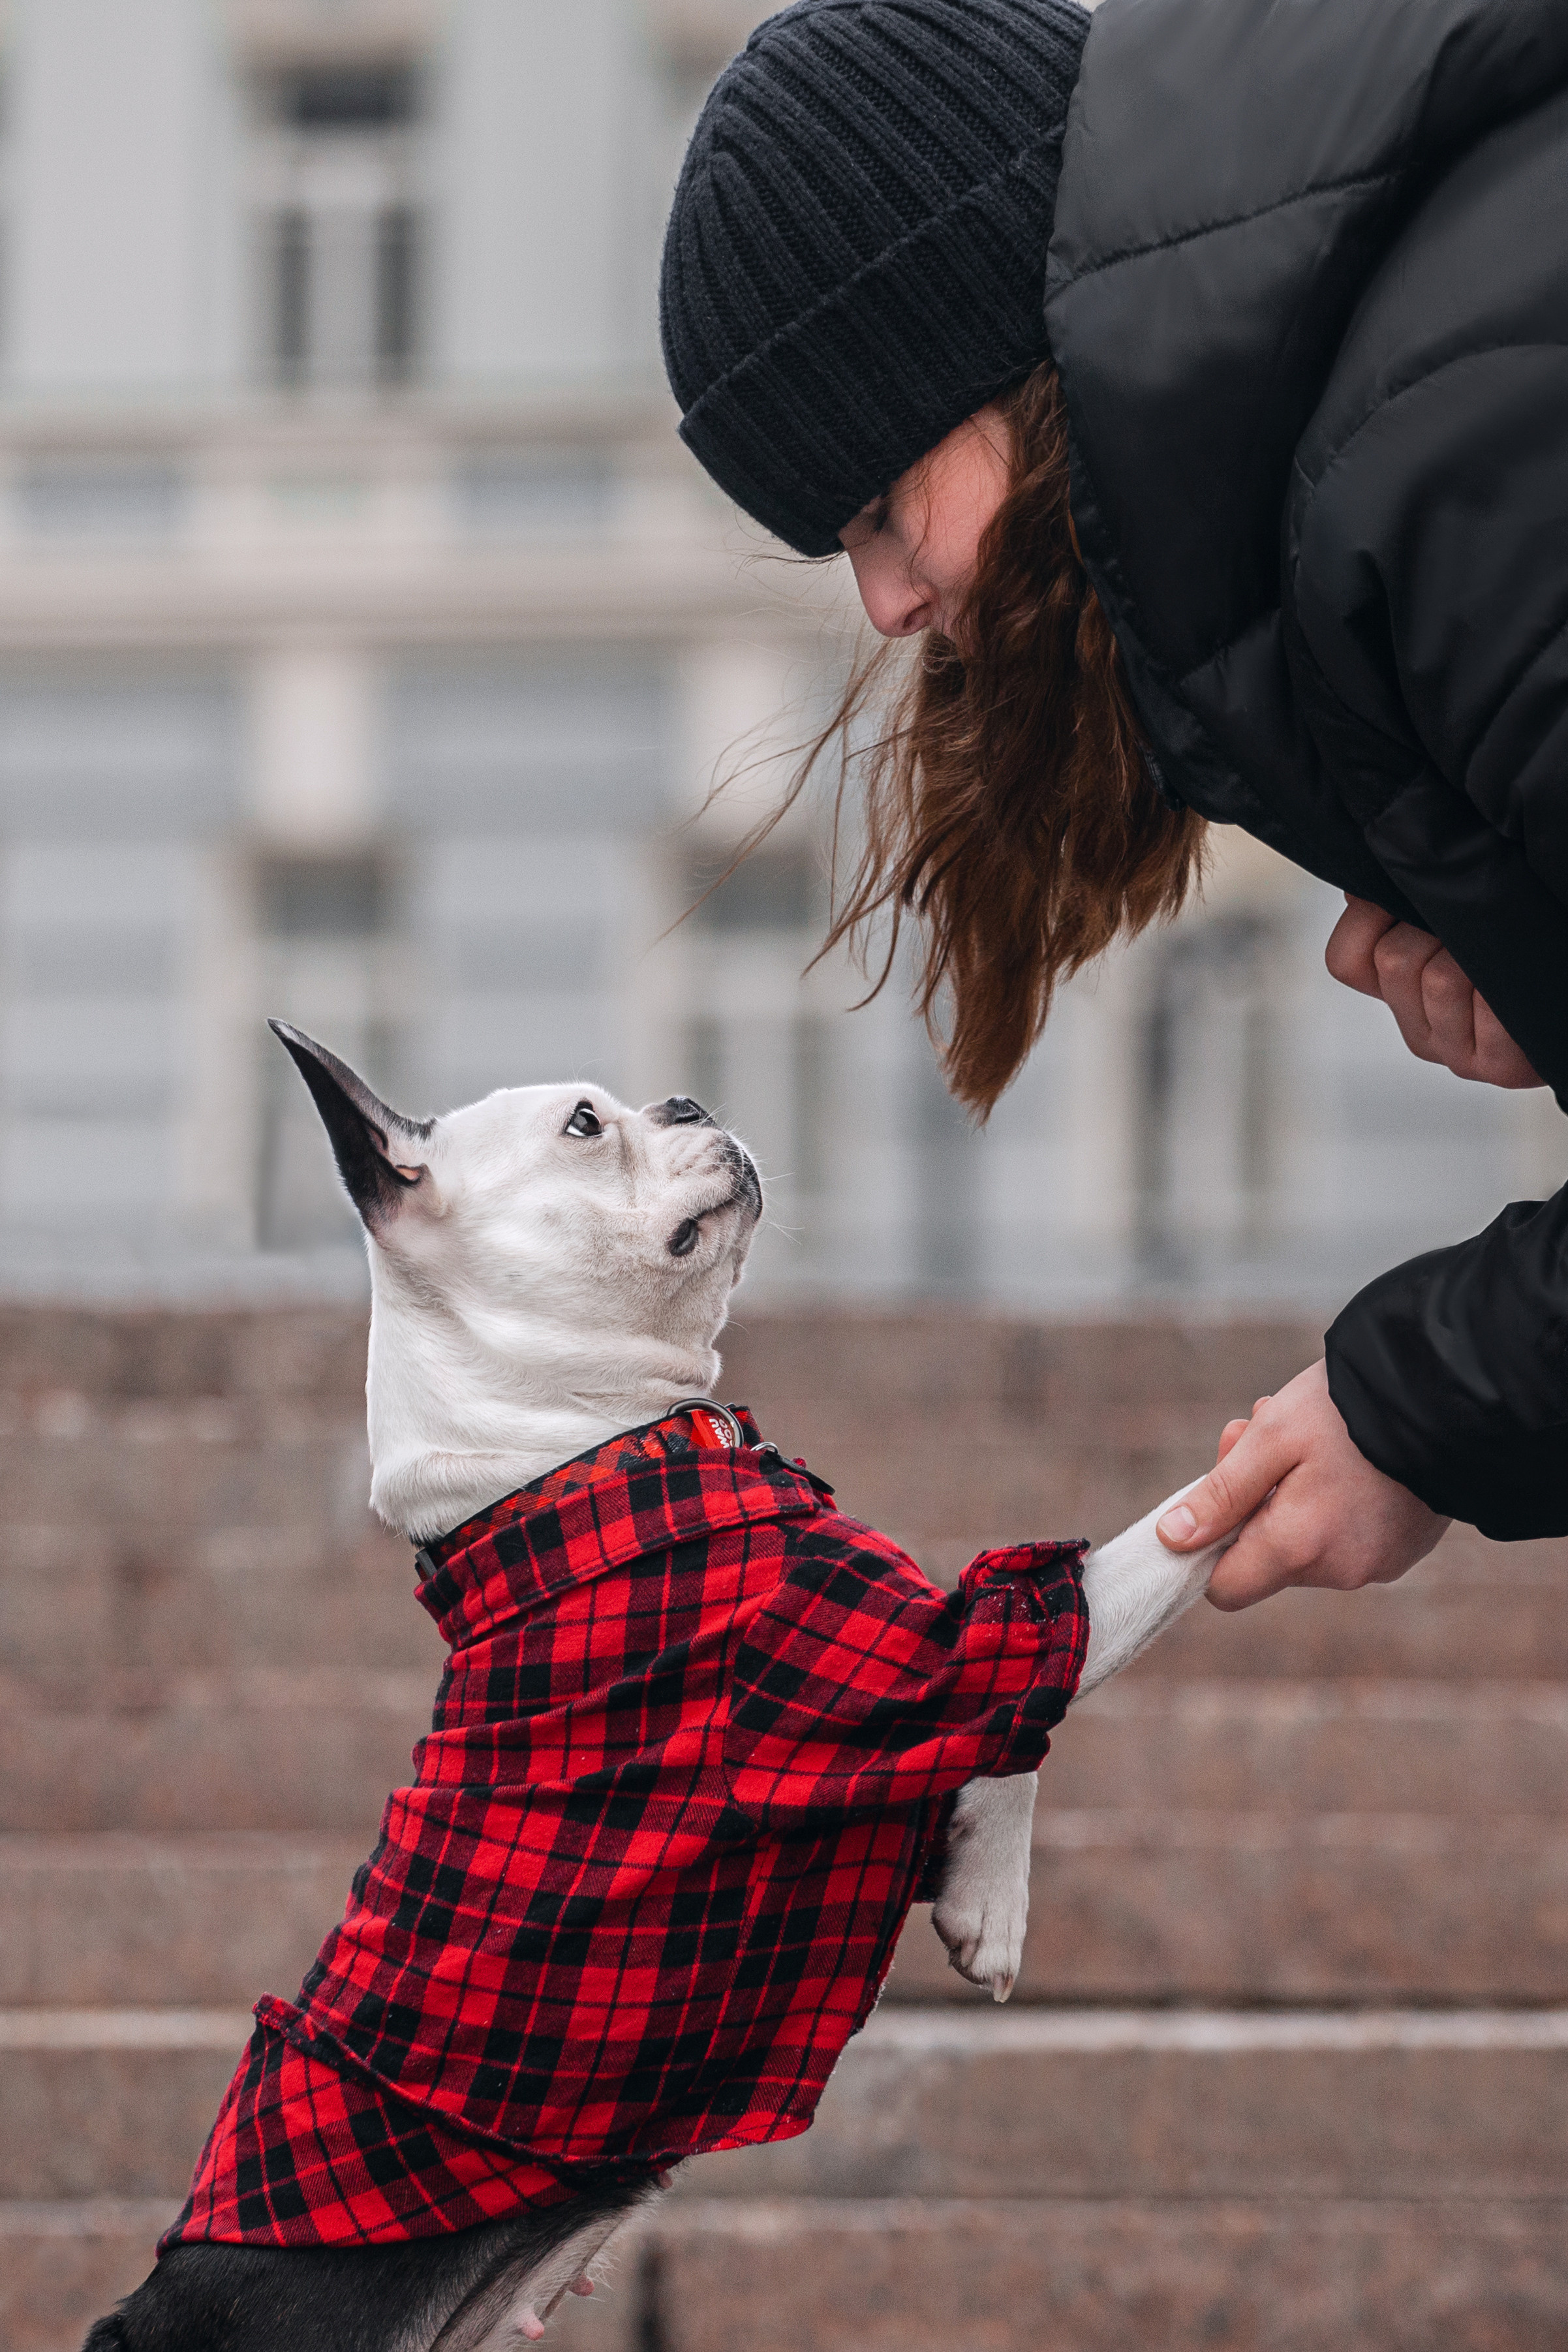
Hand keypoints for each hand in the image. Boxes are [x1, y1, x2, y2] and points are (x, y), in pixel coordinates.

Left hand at [1155, 1360, 1448, 1610]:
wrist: (1444, 1395)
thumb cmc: (1348, 1410)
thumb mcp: (1271, 1439)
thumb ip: (1220, 1495)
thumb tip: (1172, 1540)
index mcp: (1299, 1549)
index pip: (1226, 1589)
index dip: (1211, 1546)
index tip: (1221, 1494)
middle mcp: (1339, 1570)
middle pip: (1266, 1557)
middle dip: (1255, 1500)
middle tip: (1262, 1431)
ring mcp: (1378, 1563)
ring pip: (1306, 1543)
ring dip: (1293, 1495)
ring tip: (1313, 1436)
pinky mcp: (1403, 1549)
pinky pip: (1347, 1537)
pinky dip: (1335, 1503)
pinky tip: (1350, 1455)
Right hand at [1325, 895, 1541, 1087]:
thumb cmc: (1526, 949)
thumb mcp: (1459, 922)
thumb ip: (1404, 903)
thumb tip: (1359, 887)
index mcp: (1404, 998)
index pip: (1346, 960)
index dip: (1371, 918)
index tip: (1412, 901)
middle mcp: (1424, 1034)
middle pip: (1394, 961)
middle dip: (1439, 929)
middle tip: (1479, 931)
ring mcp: (1458, 1057)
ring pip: (1437, 978)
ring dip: (1478, 953)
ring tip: (1507, 958)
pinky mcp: (1498, 1069)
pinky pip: (1484, 1004)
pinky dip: (1507, 981)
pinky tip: (1523, 984)